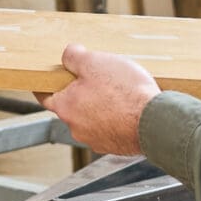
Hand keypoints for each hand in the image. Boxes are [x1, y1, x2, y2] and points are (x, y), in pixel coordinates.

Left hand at [38, 44, 160, 156]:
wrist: (154, 122)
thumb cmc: (125, 93)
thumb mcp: (95, 63)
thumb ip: (74, 57)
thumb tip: (68, 54)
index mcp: (66, 107)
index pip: (45, 96)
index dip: (46, 85)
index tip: (47, 81)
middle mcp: (76, 128)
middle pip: (72, 105)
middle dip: (82, 92)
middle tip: (98, 79)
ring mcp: (96, 139)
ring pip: (92, 118)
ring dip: (100, 106)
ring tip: (119, 92)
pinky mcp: (114, 145)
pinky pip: (110, 128)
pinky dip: (115, 118)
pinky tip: (129, 107)